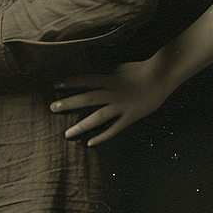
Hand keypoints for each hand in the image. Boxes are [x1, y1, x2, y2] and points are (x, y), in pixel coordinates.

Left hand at [50, 59, 174, 145]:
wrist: (160, 77)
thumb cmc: (140, 71)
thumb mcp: (119, 69)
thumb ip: (107, 76)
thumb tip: (98, 78)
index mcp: (108, 80)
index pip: (84, 80)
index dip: (69, 82)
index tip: (55, 85)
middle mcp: (112, 93)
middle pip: (87, 98)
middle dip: (68, 104)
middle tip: (52, 108)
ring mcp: (121, 106)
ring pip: (98, 117)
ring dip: (81, 126)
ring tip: (67, 134)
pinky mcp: (130, 117)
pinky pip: (114, 129)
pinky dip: (102, 137)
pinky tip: (89, 143)